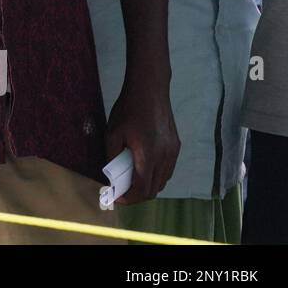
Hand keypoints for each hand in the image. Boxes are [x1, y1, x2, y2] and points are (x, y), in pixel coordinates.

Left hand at [105, 76, 179, 203]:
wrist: (149, 89)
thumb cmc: (128, 109)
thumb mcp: (113, 132)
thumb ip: (112, 155)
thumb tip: (110, 175)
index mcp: (147, 155)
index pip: (142, 188)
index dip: (129, 198)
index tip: (117, 198)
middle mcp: (164, 157)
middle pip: (154, 189)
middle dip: (138, 195)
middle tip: (122, 192)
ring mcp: (173, 152)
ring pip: (163, 181)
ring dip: (148, 186)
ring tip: (132, 182)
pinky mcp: (176, 146)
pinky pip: (168, 170)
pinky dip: (157, 176)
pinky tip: (145, 170)